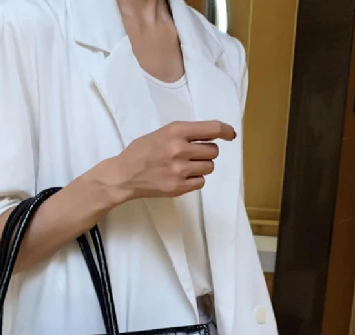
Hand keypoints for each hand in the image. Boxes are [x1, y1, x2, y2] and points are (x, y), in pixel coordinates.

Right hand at [103, 120, 235, 202]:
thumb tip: (212, 136)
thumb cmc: (141, 152)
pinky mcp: (178, 187)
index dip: (226, 131)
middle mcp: (179, 149)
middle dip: (207, 152)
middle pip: (213, 151)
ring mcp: (179, 170)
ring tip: (186, 166)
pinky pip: (201, 182)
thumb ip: (184, 133)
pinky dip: (196, 179)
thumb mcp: (162, 133)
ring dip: (202, 166)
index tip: (230, 134)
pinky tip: (183, 176)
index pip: (212, 129)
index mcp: (175, 131)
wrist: (123, 175)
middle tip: (194, 154)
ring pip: (209, 167)